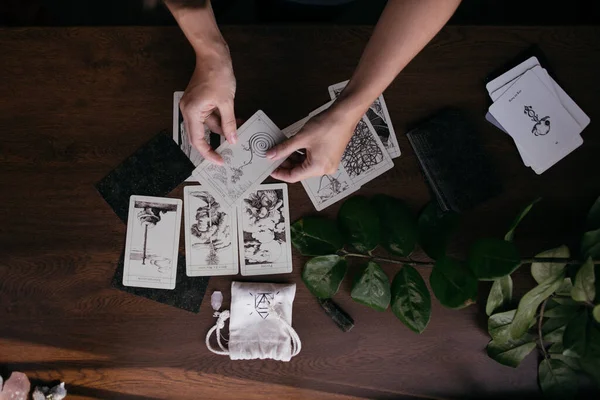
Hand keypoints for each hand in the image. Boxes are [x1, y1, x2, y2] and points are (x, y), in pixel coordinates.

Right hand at [180, 45, 236, 164]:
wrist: (213, 55)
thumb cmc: (218, 74)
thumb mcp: (227, 102)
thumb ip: (229, 123)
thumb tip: (232, 140)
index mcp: (192, 112)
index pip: (198, 140)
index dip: (209, 153)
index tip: (219, 161)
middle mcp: (188, 110)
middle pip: (199, 136)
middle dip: (214, 144)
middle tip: (227, 154)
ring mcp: (193, 106)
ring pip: (207, 126)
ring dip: (222, 130)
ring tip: (238, 131)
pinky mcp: (198, 102)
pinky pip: (209, 117)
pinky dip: (220, 120)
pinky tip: (234, 121)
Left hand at [267, 105, 360, 182]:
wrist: (345, 115)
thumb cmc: (328, 126)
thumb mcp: (301, 138)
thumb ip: (284, 148)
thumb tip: (272, 155)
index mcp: (317, 168)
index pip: (293, 177)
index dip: (280, 173)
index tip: (271, 168)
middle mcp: (324, 169)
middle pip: (299, 171)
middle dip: (286, 164)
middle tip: (274, 156)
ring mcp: (328, 163)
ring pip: (305, 164)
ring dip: (293, 158)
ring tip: (282, 150)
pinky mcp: (330, 156)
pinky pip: (312, 159)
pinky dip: (302, 154)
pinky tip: (294, 147)